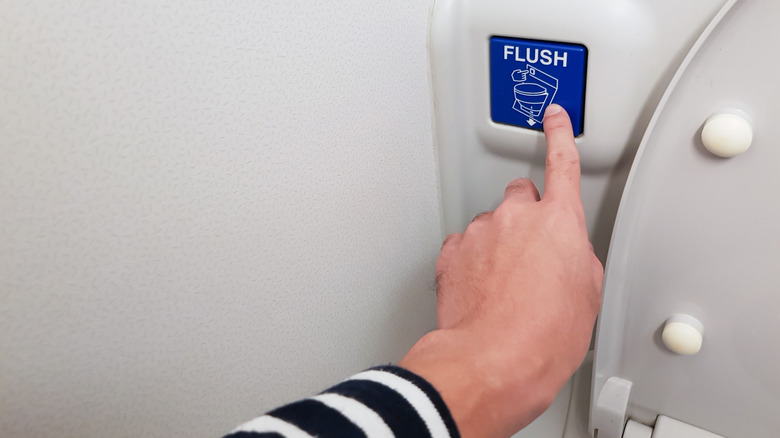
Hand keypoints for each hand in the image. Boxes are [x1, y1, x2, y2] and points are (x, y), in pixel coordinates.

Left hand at [399, 104, 602, 437]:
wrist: (492, 360)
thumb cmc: (543, 338)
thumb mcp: (588, 298)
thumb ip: (579, 260)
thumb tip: (568, 259)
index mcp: (558, 222)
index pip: (562, 163)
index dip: (559, 135)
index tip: (554, 117)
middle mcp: (515, 217)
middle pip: (521, 196)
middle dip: (526, 217)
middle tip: (530, 256)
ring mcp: (479, 233)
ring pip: (491, 225)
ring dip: (497, 245)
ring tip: (504, 287)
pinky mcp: (451, 253)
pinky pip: (465, 247)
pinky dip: (473, 262)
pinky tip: (482, 291)